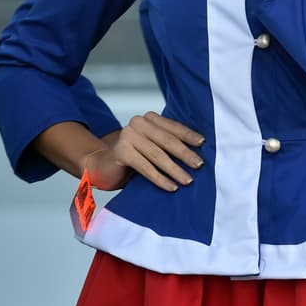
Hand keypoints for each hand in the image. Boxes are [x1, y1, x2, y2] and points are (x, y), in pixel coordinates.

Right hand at [85, 112, 204, 191]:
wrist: (102, 166)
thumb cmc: (134, 156)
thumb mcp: (154, 146)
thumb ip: (169, 143)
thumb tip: (199, 151)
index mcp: (150, 119)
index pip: (174, 127)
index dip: (189, 136)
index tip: (203, 144)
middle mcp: (138, 123)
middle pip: (168, 140)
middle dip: (186, 154)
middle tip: (199, 165)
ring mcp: (128, 136)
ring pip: (158, 155)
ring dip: (175, 170)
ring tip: (187, 180)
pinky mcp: (121, 152)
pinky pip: (146, 167)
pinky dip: (160, 178)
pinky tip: (171, 186)